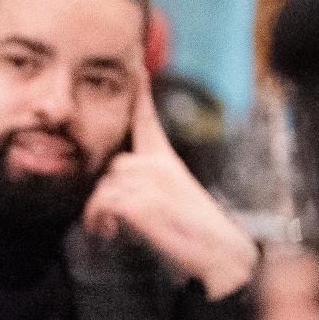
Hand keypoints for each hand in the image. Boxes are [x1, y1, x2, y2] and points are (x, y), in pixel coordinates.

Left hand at [81, 77, 259, 297]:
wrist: (221, 255)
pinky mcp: (145, 202)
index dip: (141, 91)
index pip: (148, 119)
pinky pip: (104, 202)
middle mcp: (159, 166)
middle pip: (112, 164)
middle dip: (103, 192)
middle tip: (102, 220)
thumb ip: (145, 187)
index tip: (136, 64)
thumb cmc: (195, 233)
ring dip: (97, 210)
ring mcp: (153, 182)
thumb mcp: (172, 201)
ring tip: (107, 230)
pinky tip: (109, 232)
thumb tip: (112, 191)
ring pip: (105, 185)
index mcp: (167, 161)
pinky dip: (99, 219)